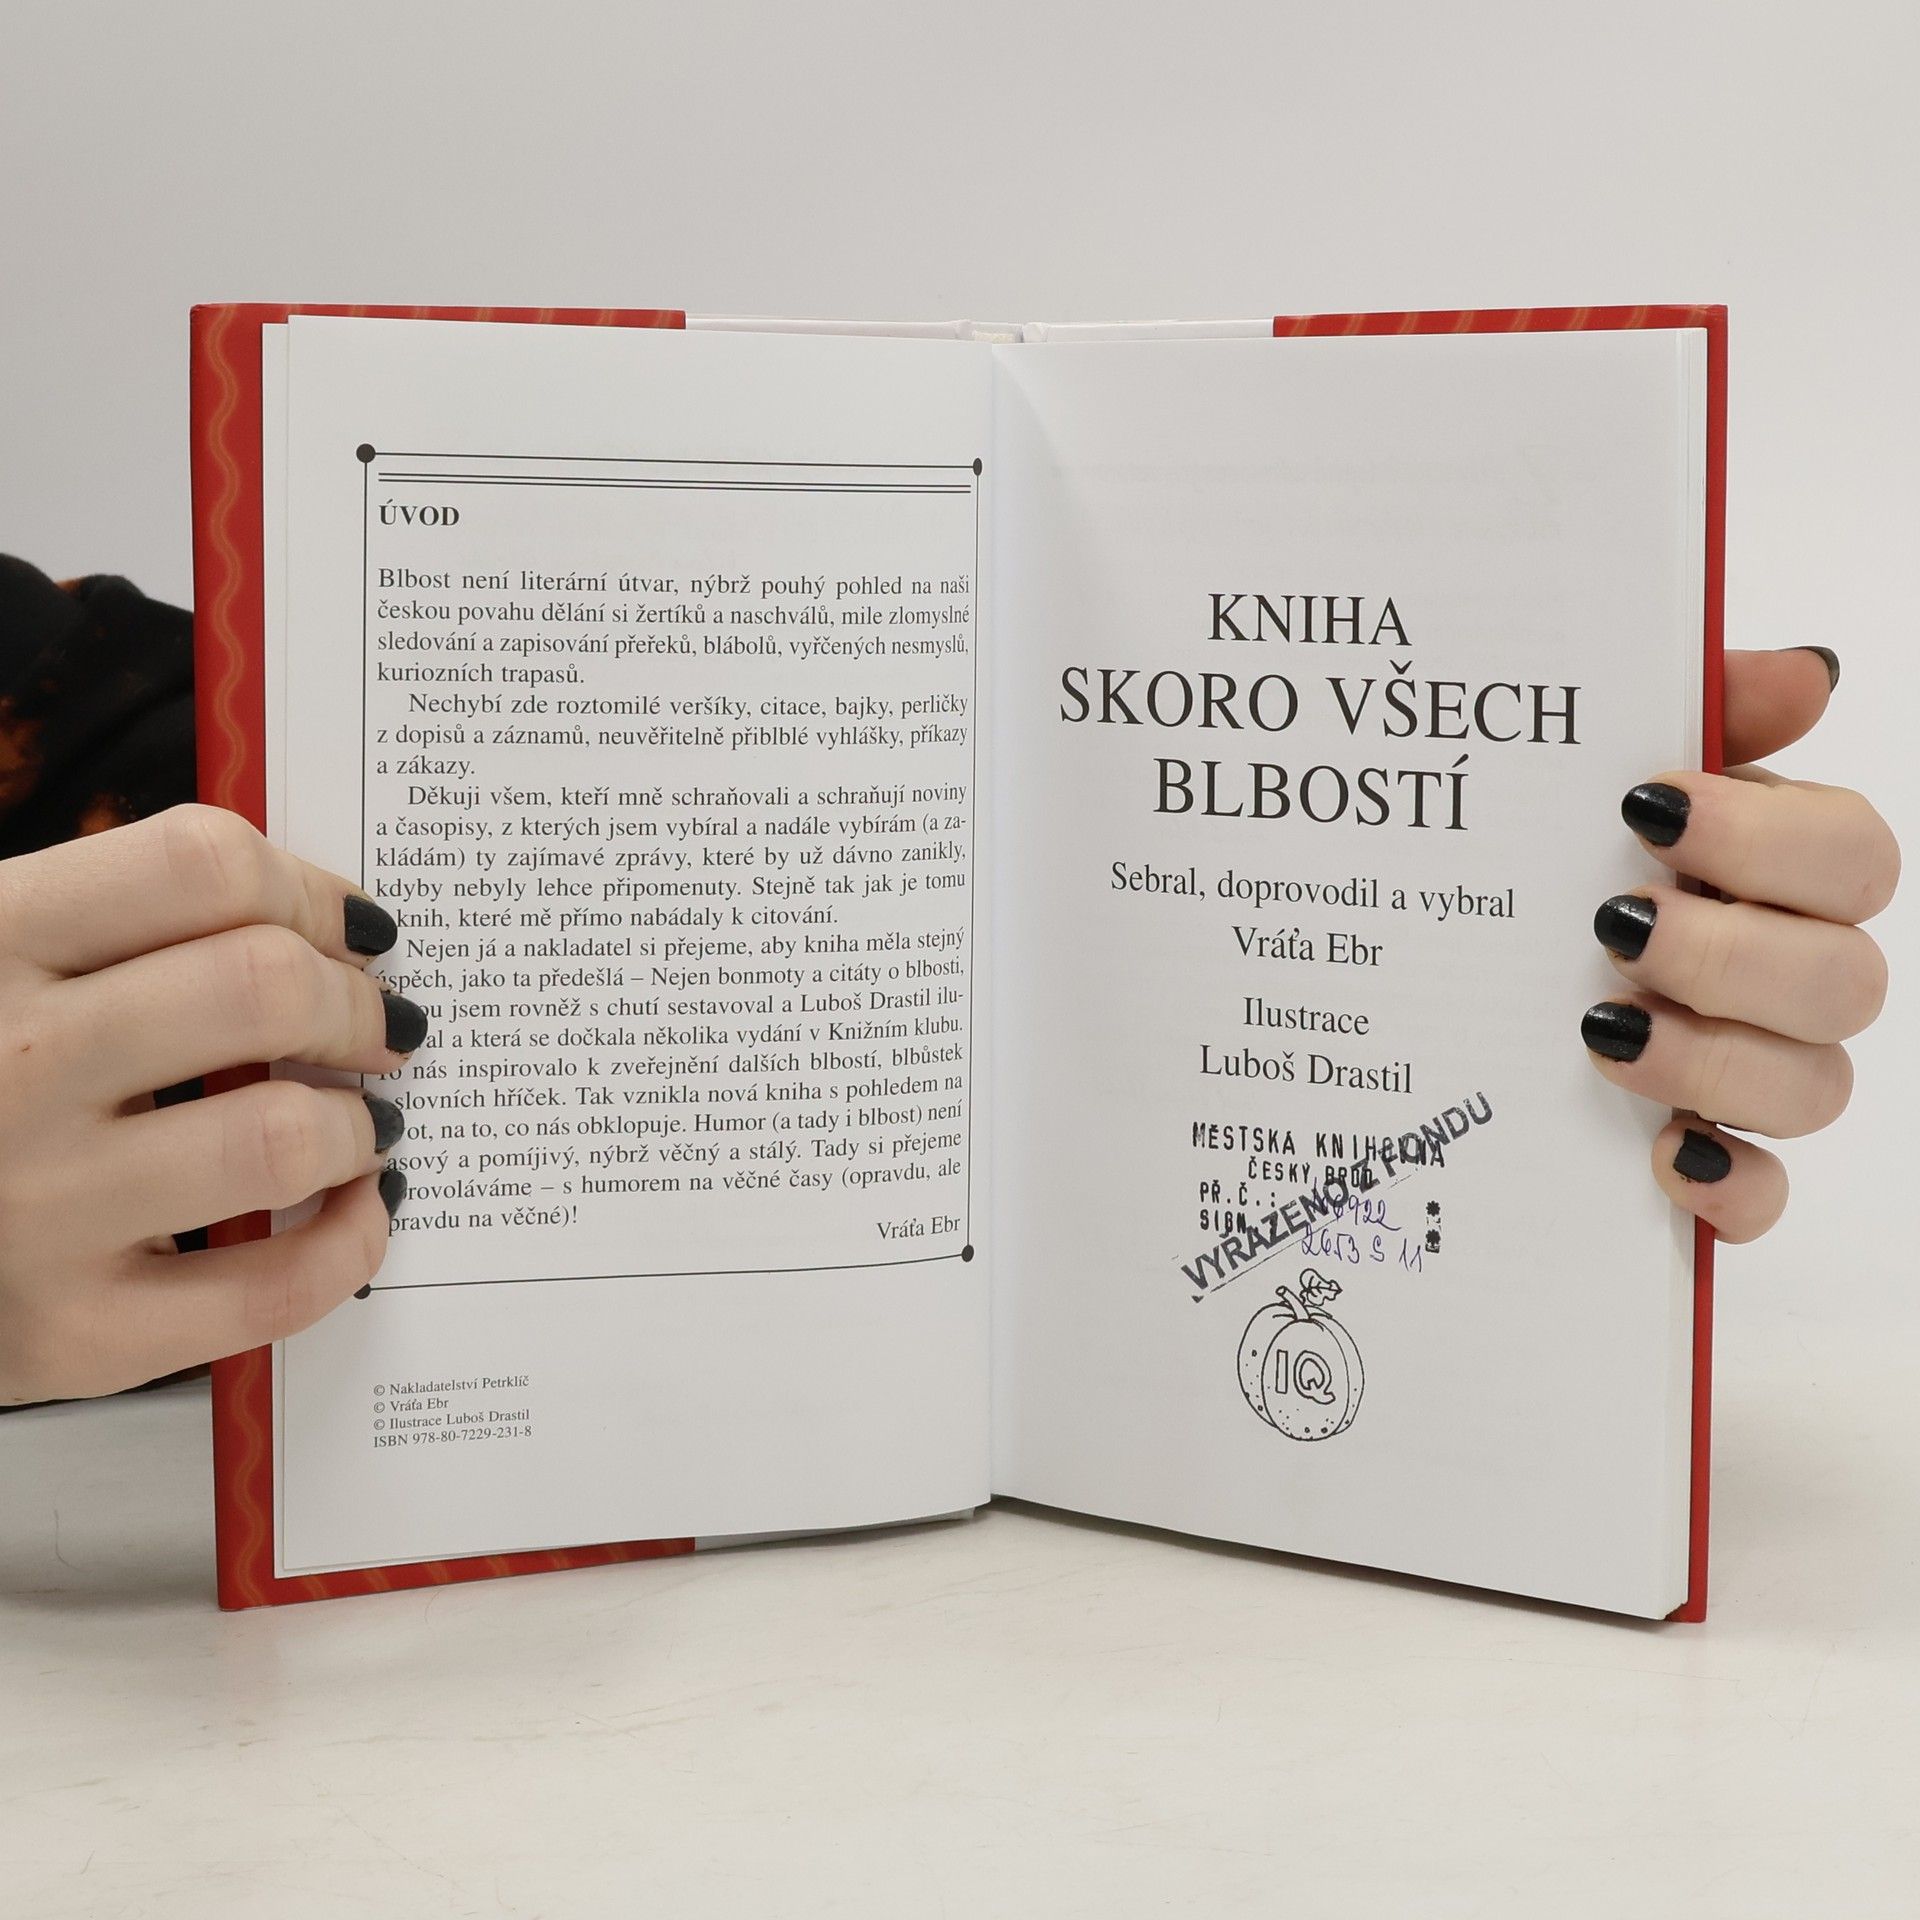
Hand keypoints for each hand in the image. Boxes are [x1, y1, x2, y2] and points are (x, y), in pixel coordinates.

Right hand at [0, 806, 423, 1402]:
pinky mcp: (67, 1335)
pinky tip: (353, 1212)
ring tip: (361, 1123)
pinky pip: (269, 1290)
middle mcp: (5, 1063)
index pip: (199, 865)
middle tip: (381, 1027)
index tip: (349, 928)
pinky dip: (348, 1246)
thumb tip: (311, 922)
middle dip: (357, 1006)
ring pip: (282, 1135)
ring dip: (360, 1125)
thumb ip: (110, 922)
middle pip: (263, 988)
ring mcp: (33, 1207)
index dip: (311, 890)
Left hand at [1582, 648, 1897, 1240]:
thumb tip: (1808, 672)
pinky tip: (1663, 1157)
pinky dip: (1728, 1187)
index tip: (1642, 809)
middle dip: (1731, 953)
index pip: (1853, 856)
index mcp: (1780, 872)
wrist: (1449, 959)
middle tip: (1612, 925)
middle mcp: (1792, 973)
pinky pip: (1762, 1196)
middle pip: (1846, 980)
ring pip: (1816, 1088)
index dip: (1767, 837)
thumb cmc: (1555, 850)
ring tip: (1597, 1029)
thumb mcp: (1600, 768)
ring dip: (1714, 1060)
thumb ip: (1704, 711)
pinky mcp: (1710, 1159)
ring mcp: (1759, 1072)